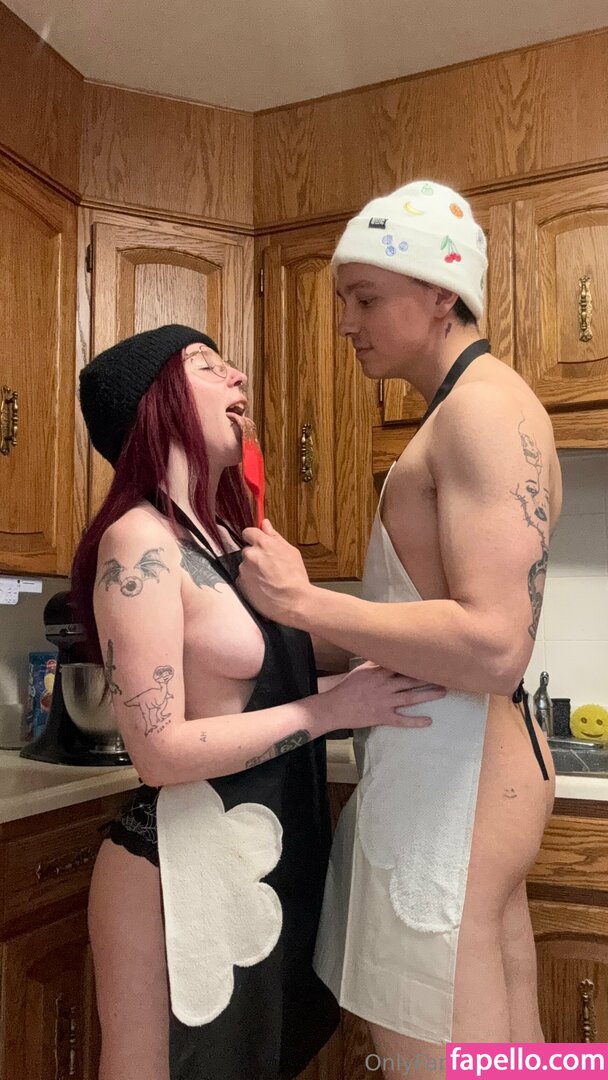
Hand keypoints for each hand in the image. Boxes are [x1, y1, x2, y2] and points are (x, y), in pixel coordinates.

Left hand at [238, 520, 312, 624]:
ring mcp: (243, 570)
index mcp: (262, 543)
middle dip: (255, 557)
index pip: (248, 532)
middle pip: (247, 550)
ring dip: (252, 570)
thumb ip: (274, 536)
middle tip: (269, 567)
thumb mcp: (290, 551)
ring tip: (268, 580)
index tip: (258, 543)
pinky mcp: (240, 584)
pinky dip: (250, 583)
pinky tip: (263, 588)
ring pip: (245, 566)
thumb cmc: (295, 577)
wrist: (294, 601)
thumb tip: (265, 524)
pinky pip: (242, 579)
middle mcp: (250, 554)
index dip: (253, 538)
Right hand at [320, 662, 445, 732]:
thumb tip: (387, 654)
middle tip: (444, 675)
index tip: (432, 658)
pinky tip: (428, 721)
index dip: (417, 662)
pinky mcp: (383, 717)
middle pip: (411, 680)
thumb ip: (375, 663)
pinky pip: (402, 720)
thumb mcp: (360, 670)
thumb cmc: (347, 687)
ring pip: (411, 698)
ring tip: (442, 692)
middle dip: (428, 677)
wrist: (335, 707)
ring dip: (428, 695)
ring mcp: (385, 702)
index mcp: (379, 673)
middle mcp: (385, 686)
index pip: (402, 664)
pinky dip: (415, 721)